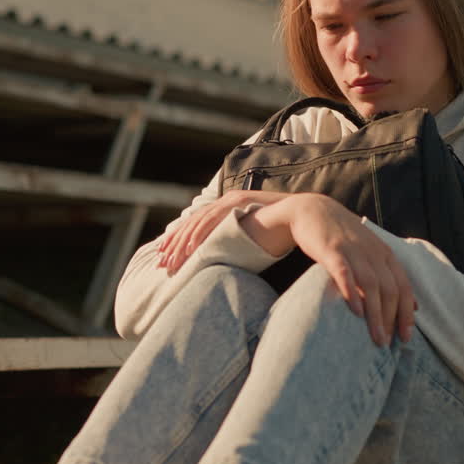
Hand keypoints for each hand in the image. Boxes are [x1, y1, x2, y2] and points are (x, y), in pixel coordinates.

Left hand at [158, 190, 290, 274]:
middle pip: (192, 223)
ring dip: (183, 243)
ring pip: (199, 222)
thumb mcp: (250, 237)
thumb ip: (236, 243)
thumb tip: (222, 259)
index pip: (195, 224)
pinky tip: (190, 248)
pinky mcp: (238, 203)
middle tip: (162, 263)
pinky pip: (214, 220)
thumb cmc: (278, 228)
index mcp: (225, 209)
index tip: (164, 256)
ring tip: (172, 260)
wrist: (301, 212)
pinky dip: (200, 234)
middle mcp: (225, 202)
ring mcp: (231, 200)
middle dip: (174, 244)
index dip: (177, 240)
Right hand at [244, 194, 415, 346]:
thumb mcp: (372, 253)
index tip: (406, 338)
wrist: (314, 210)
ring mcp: (353, 250)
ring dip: (376, 313)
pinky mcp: (332, 250)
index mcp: (385, 255)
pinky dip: (352, 291)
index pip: (404, 286)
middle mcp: (373, 252)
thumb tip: (414, 305)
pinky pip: (345, 272)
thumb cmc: (344, 238)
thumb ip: (390, 277)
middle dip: (391, 318)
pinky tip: (356, 311)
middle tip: (387, 344)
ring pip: (371, 284)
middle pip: (390, 288)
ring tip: (376, 337)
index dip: (406, 313)